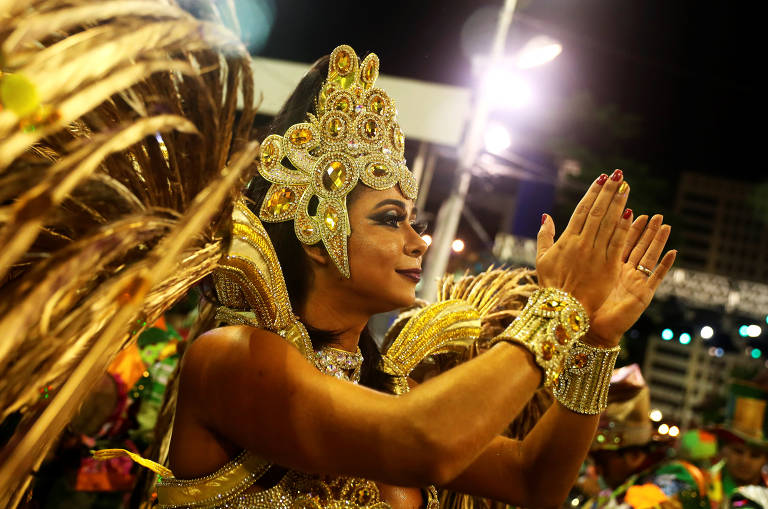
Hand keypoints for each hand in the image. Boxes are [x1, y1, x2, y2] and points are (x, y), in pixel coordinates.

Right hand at [536, 170, 631, 314]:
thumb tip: (546, 216)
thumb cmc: (551, 285)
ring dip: (619, 204)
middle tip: (618, 176)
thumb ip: (545, 236)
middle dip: (608, 192)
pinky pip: (618, 243)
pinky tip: (631, 213)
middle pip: (598, 212)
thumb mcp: (542, 259)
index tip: (602, 179)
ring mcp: (596, 254)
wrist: (564, 309)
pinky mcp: (608, 267)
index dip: (593, 193)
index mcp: (567, 240)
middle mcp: (582, 244)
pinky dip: (624, 227)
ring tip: (626, 187)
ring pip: (609, 224)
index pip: (582, 210)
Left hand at [586, 214, 676, 346]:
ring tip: (664, 226)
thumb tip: (569, 235)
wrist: (590, 329)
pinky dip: (665, 265)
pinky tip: (673, 252)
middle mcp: (624, 272)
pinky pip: (656, 278)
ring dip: (657, 242)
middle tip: (653, 214)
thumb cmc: (582, 304)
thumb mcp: (576, 273)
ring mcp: (635, 283)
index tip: (629, 209)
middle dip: (645, 230)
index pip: (617, 241)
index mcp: (608, 266)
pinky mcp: (642, 295)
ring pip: (649, 257)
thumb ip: (575, 254)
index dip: (624, 226)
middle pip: (637, 247)